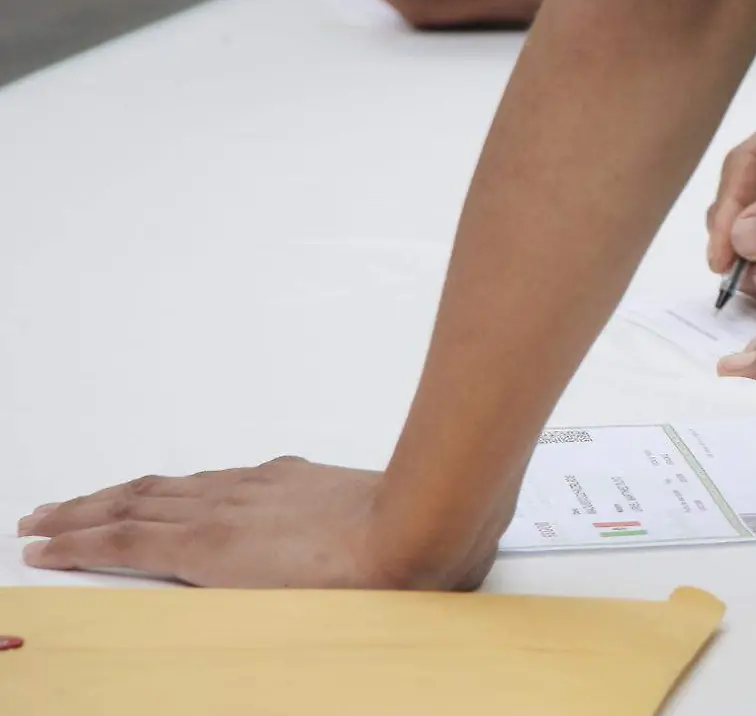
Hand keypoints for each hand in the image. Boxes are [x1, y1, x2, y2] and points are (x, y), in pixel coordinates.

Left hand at [15, 457, 495, 589]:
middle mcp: (251, 492)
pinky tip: (49, 547)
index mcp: (290, 487)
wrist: (423, 529)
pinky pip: (125, 540)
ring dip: (80, 515)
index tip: (138, 500)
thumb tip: (399, 560)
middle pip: (157, 492)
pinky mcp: (210, 550)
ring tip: (40, 524)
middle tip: (57, 509)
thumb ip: (377, 536)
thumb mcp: (393, 529)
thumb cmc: (421, 534)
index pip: (208, 490)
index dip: (164, 496)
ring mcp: (228, 515)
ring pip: (130, 509)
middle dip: (105, 500)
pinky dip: (81, 539)